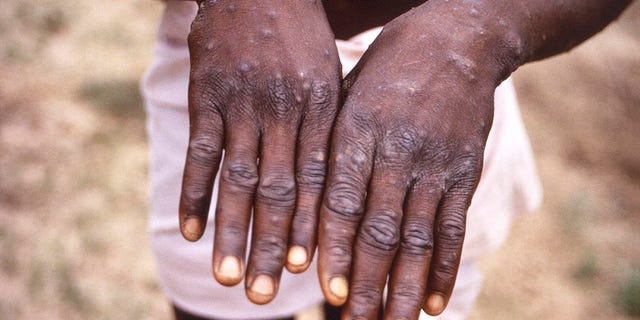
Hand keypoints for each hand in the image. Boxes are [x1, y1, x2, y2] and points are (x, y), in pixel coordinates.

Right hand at [179, 0, 339, 303]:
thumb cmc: (301, 38)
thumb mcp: (329, 77)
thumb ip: (327, 130)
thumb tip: (330, 189)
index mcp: (320, 108)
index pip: (319, 180)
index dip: (313, 228)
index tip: (310, 272)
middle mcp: (283, 110)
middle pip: (279, 191)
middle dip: (273, 246)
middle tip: (267, 296)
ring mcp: (242, 103)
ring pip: (238, 179)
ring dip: (231, 232)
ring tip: (229, 278)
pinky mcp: (206, 94)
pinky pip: (200, 152)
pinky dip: (193, 193)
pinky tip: (189, 231)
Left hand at [318, 2, 510, 317]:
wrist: (457, 40)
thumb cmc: (388, 69)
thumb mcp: (348, 94)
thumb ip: (331, 148)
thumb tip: (306, 208)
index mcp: (357, 131)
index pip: (342, 202)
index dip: (334, 250)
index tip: (325, 293)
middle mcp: (397, 151)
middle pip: (379, 229)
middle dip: (366, 283)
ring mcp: (435, 163)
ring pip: (418, 238)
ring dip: (403, 288)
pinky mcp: (465, 171)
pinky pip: (454, 227)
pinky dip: (445, 268)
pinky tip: (434, 303)